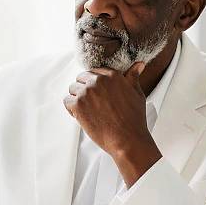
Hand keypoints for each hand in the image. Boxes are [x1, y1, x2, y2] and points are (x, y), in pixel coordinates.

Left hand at [63, 62, 161, 186]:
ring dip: (77, 99)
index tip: (99, 95)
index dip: (95, 84)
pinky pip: (67, 101)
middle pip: (81, 78)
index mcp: (112, 75)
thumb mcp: (137, 93)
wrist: (127, 139)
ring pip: (73, 88)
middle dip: (85, 89)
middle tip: (93, 104)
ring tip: (88, 111)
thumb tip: (138, 65)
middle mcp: (98, 80)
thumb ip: (133, 77)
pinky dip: (71, 109)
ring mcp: (86, 92)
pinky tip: (82, 116)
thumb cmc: (134, 118)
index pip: (95, 72)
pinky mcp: (78, 105)